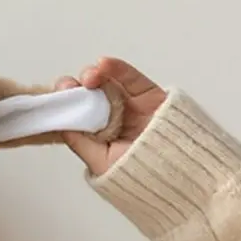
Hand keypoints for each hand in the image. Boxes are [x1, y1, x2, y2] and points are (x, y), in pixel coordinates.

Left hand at [56, 57, 166, 176]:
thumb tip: (60, 122)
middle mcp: (114, 118)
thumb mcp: (101, 161)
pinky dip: (118, 69)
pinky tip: (104, 64)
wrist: (180, 174)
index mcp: (99, 135)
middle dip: (79, 87)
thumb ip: (80, 142)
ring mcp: (132, 106)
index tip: (59, 93)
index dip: (68, 101)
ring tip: (90, 76)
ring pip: (110, 85)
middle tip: (69, 84)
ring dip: (96, 75)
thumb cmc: (141, 176)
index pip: (79, 113)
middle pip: (92, 96)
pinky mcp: (151, 96)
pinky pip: (133, 79)